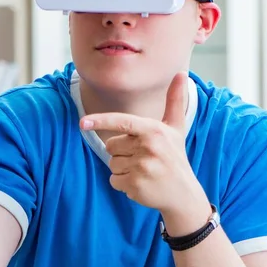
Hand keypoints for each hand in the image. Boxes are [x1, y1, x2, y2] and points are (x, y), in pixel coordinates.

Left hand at [80, 72, 206, 215]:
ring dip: (122, 169)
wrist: (184, 194)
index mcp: (153, 130)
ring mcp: (141, 168)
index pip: (122, 122)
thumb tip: (182, 73)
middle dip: (121, 152)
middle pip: (111, 145)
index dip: (100, 121)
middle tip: (143, 158)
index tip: (82, 123)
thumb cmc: (175, 157)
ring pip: (111, 164)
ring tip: (143, 171)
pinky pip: (113, 181)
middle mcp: (148, 148)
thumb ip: (175, 100)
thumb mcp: (176, 128)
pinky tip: (140, 183)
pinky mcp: (135, 186)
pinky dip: (122, 184)